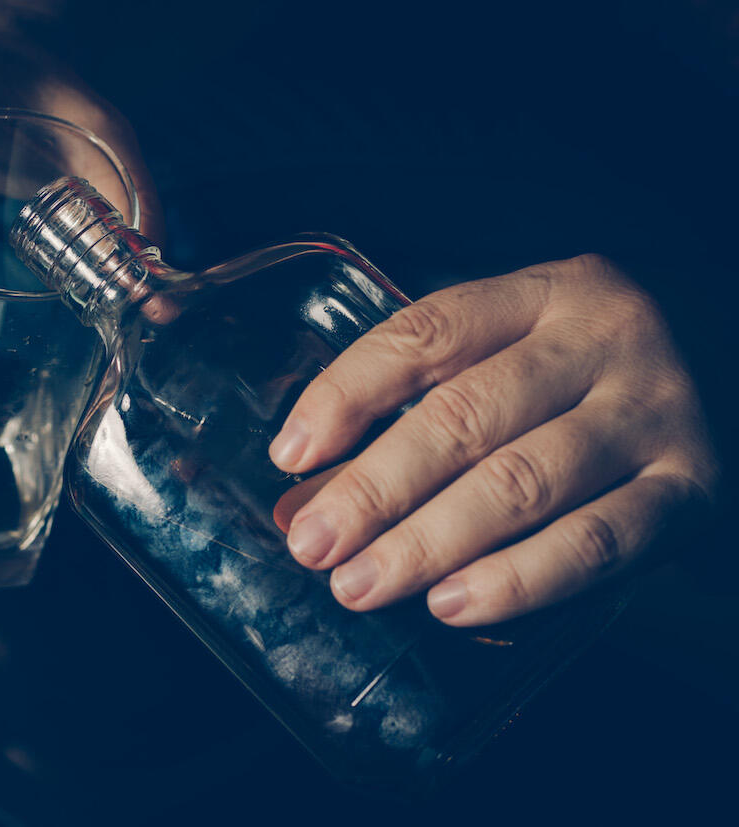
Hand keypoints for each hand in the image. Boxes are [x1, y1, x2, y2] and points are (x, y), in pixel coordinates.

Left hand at [269, 254, 717, 625]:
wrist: (731, 370)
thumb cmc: (582, 377)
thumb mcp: (513, 353)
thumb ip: (421, 399)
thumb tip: (306, 485)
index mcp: (541, 293)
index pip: (428, 331)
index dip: (348, 392)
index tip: (291, 453)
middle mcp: (602, 340)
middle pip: (467, 413)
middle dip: (375, 487)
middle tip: (314, 543)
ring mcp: (652, 413)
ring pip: (524, 480)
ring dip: (429, 542)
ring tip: (361, 585)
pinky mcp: (692, 489)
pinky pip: (597, 542)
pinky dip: (520, 578)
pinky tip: (453, 604)